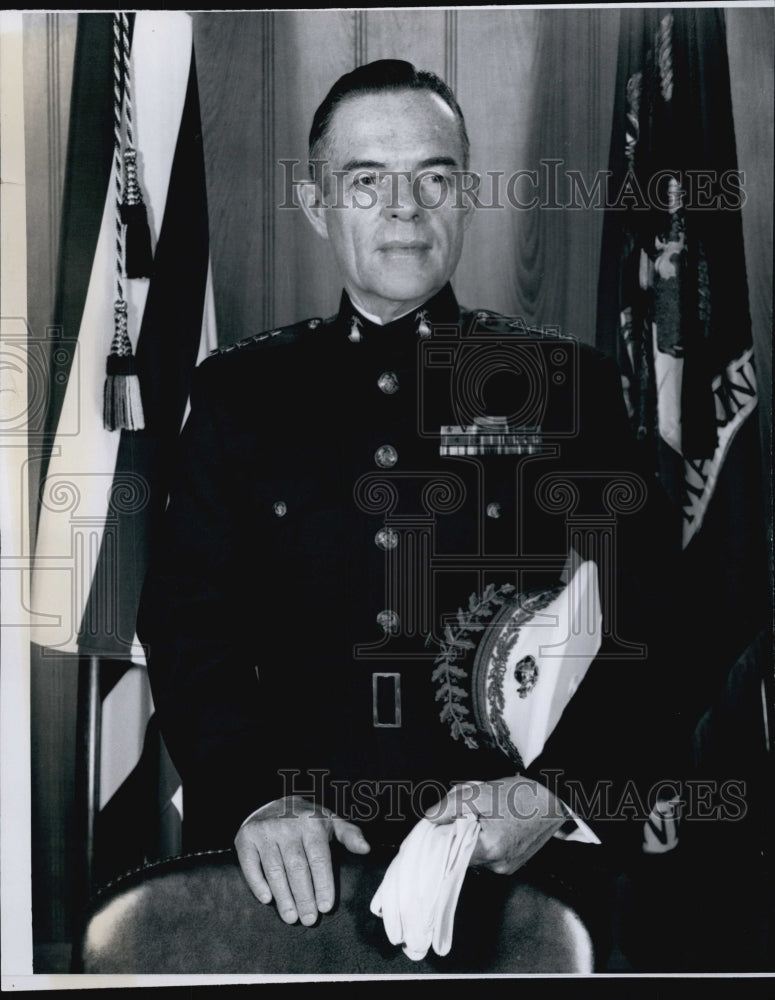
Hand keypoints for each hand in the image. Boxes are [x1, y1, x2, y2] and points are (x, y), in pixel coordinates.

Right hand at [234, 795, 369, 925]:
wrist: (271, 801)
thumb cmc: (307, 819)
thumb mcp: (330, 821)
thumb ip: (350, 835)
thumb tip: (366, 849)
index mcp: (311, 822)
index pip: (319, 858)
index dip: (323, 884)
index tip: (326, 907)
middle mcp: (287, 825)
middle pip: (297, 868)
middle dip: (304, 897)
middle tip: (309, 919)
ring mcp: (265, 831)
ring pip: (275, 870)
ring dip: (284, 897)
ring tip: (292, 918)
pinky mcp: (246, 838)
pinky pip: (250, 865)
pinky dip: (257, 883)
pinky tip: (267, 899)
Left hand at [424, 776, 565, 874]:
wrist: (556, 797)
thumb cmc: (522, 795)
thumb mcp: (481, 793)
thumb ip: (451, 806)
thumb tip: (430, 818)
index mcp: (489, 850)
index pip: (450, 850)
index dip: (441, 833)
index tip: (441, 819)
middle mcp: (498, 866)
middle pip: (461, 850)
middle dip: (459, 828)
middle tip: (469, 806)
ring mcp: (507, 867)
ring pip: (475, 850)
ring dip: (472, 832)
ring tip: (485, 811)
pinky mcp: (513, 862)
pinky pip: (489, 851)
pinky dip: (486, 836)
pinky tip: (495, 819)